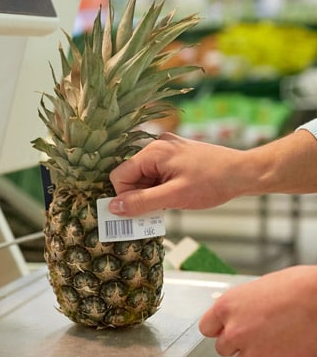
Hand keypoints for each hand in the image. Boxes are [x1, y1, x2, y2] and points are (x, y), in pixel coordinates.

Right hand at [108, 133, 248, 215]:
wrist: (244, 172)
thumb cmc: (212, 183)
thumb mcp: (174, 197)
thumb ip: (141, 202)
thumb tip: (113, 208)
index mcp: (152, 151)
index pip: (119, 175)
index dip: (126, 197)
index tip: (142, 210)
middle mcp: (156, 145)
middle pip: (130, 175)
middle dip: (139, 195)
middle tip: (159, 208)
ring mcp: (166, 149)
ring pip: (143, 177)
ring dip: (151, 193)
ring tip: (171, 201)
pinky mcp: (174, 155)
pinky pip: (155, 174)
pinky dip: (159, 188)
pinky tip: (175, 195)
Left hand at [199, 266, 316, 356]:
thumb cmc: (298, 288)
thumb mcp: (257, 288)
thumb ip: (240, 306)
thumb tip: (234, 315)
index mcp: (227, 307)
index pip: (206, 328)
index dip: (219, 330)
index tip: (226, 331)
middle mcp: (235, 331)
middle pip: (222, 349)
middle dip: (237, 344)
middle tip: (257, 336)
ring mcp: (254, 353)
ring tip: (270, 348)